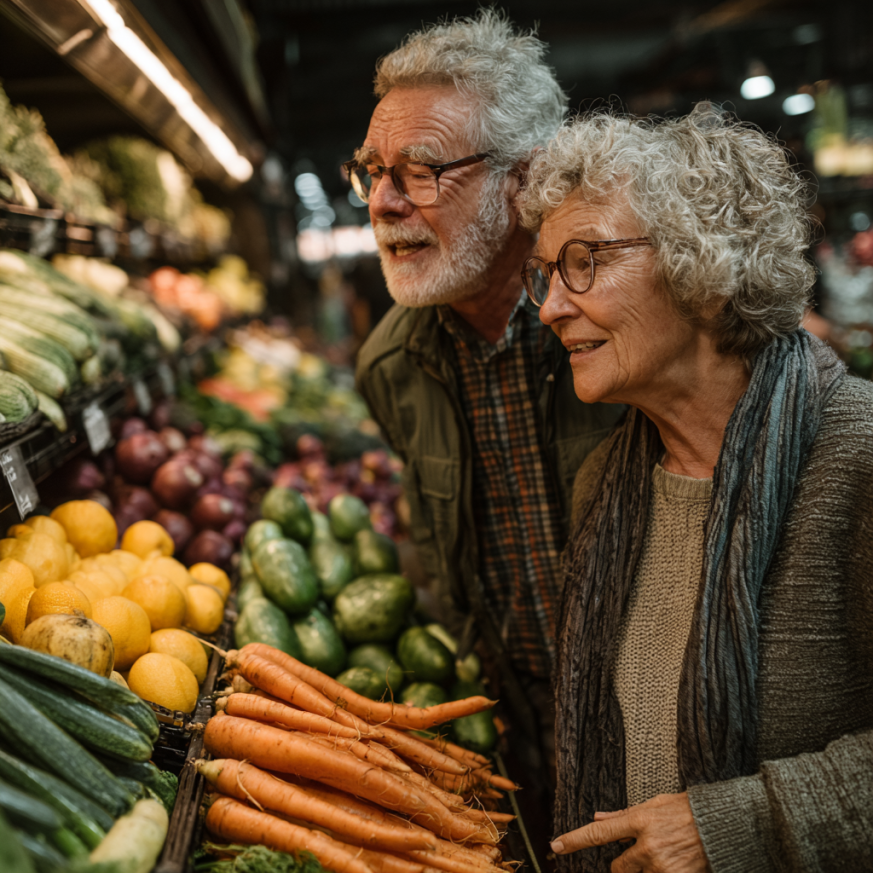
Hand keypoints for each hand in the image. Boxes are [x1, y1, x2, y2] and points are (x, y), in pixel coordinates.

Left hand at [550, 792, 709, 872]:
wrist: (723, 825)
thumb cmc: (687, 810)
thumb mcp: (653, 804)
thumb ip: (624, 815)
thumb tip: (597, 817)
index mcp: (640, 820)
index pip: (600, 833)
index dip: (575, 840)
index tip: (556, 845)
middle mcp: (648, 845)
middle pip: (618, 867)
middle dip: (623, 866)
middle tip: (641, 857)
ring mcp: (662, 865)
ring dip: (644, 872)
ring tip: (662, 857)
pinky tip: (672, 864)